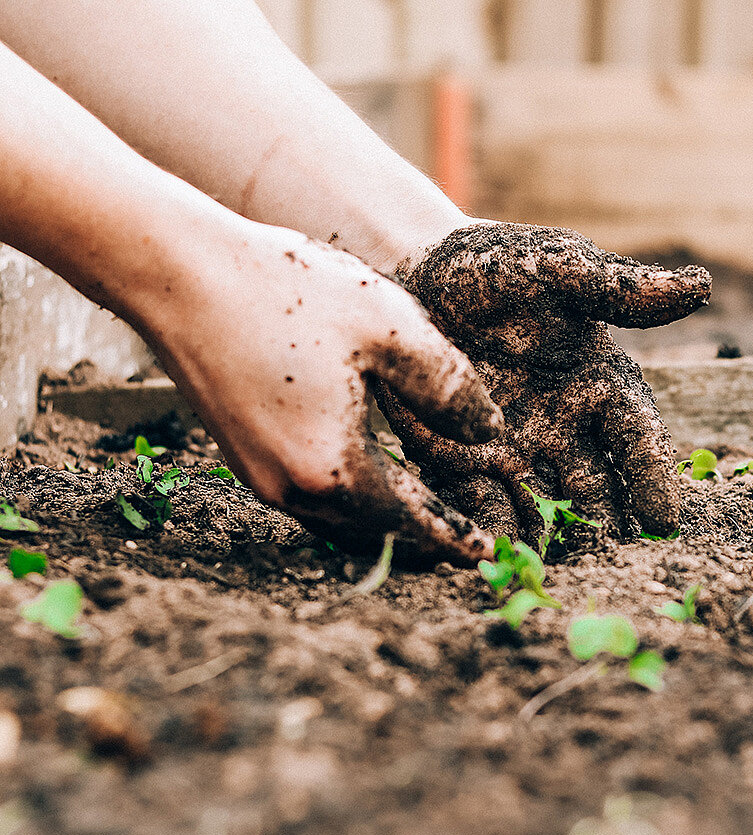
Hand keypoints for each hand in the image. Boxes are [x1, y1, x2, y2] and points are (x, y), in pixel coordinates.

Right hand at [140, 224, 502, 562]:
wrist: (178, 274)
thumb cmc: (287, 292)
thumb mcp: (390, 327)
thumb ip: (448, 387)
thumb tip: (489, 432)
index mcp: (334, 467)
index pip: (412, 522)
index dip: (455, 538)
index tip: (488, 556)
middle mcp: (292, 489)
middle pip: (375, 533)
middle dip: (423, 540)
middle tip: (464, 540)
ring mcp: (261, 478)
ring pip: (341, 522)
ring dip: (386, 523)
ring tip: (426, 515)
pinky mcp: (243, 458)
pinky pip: (312, 500)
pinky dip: (352, 502)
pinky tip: (371, 479)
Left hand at [376, 223, 710, 541]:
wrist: (417, 273)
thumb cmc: (498, 266)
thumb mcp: (559, 268)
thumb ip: (619, 289)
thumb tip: (701, 287)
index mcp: (601, 385)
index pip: (637, 438)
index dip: (652, 477)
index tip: (664, 520)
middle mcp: (566, 428)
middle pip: (596, 488)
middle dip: (605, 527)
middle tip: (611, 564)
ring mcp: (515, 450)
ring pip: (543, 507)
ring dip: (552, 540)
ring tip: (555, 574)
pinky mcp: (463, 462)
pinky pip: (482, 504)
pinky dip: (491, 529)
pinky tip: (494, 556)